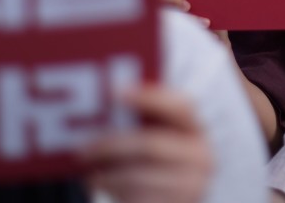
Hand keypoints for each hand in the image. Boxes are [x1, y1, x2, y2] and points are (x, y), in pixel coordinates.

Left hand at [81, 85, 213, 202]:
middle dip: (112, 144)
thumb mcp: (156, 140)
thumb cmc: (154, 166)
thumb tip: (102, 107)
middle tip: (83, 146)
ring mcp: (191, 185)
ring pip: (138, 174)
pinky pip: (136, 195)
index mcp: (196, 130)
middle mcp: (201, 156)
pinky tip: (97, 180)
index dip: (149, 97)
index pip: (180, 106)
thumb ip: (140, 122)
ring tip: (87, 167)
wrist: (167, 200)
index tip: (115, 92)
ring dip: (106, 171)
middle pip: (151, 144)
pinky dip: (111, 187)